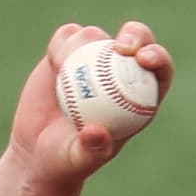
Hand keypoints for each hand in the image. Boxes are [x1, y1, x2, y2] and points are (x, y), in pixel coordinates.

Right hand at [7, 22, 172, 186]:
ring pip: (96, 35)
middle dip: (135, 34)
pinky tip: (54, 65)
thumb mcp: (78, 159)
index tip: (143, 59)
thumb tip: (96, 132)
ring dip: (82, 44)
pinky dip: (60, 44)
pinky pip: (67, 35)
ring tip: (62, 71)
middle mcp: (118, 73)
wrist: (35, 151)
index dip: (158, 58)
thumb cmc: (65, 161)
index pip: (159, 70)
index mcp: (137, 98)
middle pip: (137, 40)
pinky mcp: (67, 52)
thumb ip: (91, 149)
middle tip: (121, 46)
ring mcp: (92, 60)